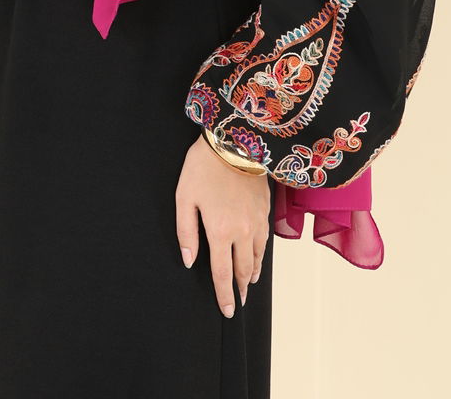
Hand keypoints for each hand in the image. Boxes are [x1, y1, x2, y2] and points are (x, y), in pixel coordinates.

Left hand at [175, 132, 270, 317]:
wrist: (234, 141)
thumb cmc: (203, 167)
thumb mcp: (185, 198)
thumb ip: (186, 232)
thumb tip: (189, 260)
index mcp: (221, 232)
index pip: (223, 274)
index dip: (224, 295)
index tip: (228, 310)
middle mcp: (243, 232)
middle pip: (243, 270)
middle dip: (240, 289)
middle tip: (239, 302)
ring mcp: (257, 221)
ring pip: (258, 257)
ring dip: (252, 273)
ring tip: (247, 282)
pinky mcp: (265, 209)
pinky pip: (265, 240)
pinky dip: (261, 254)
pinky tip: (257, 255)